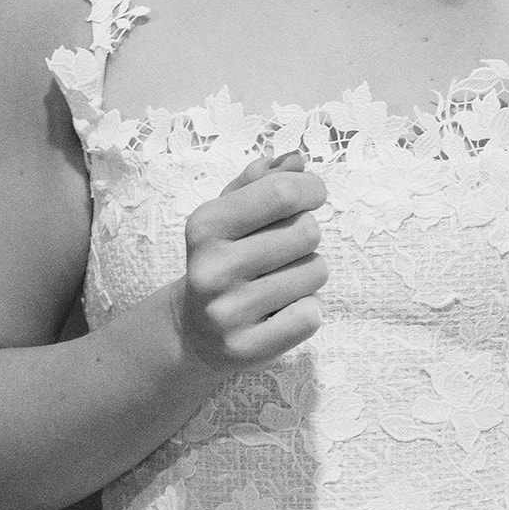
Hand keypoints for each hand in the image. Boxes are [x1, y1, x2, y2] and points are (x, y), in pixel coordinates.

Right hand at [172, 150, 327, 373]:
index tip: (312, 194)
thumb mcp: (228, 213)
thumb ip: (261, 181)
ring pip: (315, 273)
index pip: (282, 192)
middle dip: (307, 233)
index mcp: (206, 226)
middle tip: (287, 246)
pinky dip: (307, 308)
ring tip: (282, 278)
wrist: (193, 330)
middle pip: (307, 232)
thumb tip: (296, 160)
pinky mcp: (247, 349)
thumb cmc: (223, 257)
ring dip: (309, 271)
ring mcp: (228, 313)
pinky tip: (282, 309)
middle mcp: (212, 269)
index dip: (311, 188)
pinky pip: (311, 315)